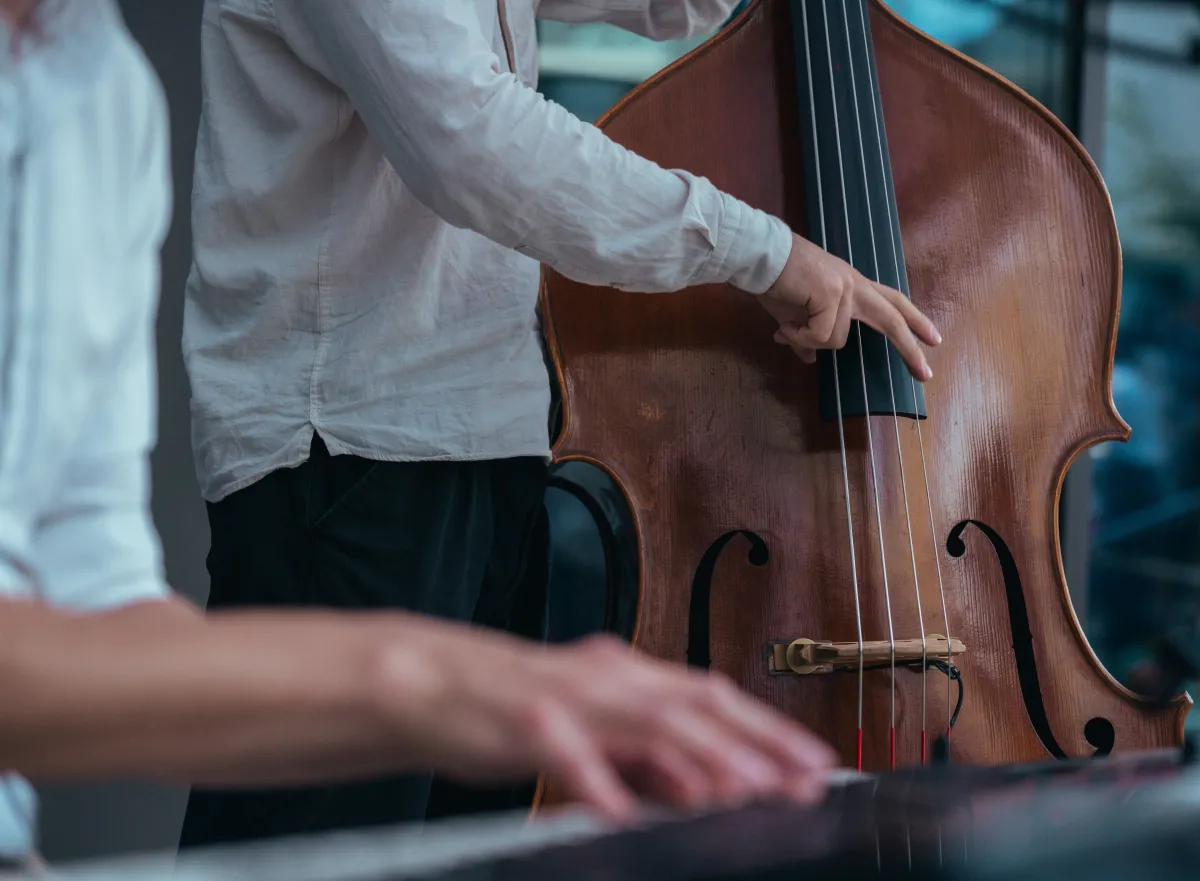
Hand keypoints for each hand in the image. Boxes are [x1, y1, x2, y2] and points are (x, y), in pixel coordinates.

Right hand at [379, 631, 837, 821]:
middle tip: (804, 776)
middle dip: (756, 740)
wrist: (432, 682)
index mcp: (628, 676)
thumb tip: (707, 788)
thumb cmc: (516, 708)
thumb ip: (647, 756)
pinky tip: (620, 813)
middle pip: (695, 702)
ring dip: (700, 755)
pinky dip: (596, 780)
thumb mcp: (595, 731)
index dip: (767, 728)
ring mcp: (569, 695)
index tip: (814, 760)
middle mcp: (608, 677)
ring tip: (743, 789)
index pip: (712, 696)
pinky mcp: (524, 719)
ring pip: (645, 719)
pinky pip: (566, 753)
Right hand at [758, 234, 940, 378]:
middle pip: (892, 317)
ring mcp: (846, 288)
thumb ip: (805, 337)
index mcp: (852, 285)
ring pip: (837, 339)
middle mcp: (855, 285)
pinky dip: (800, 337)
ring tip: (786, 328)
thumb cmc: (775, 280)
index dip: (914, 320)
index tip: (933, 340)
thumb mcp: (794, 315)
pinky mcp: (832, 294)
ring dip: (808, 340)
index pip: (892, 302)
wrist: (759, 256)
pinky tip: (785, 326)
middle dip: (909, 347)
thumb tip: (808, 358)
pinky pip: (821, 335)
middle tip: (926, 374)